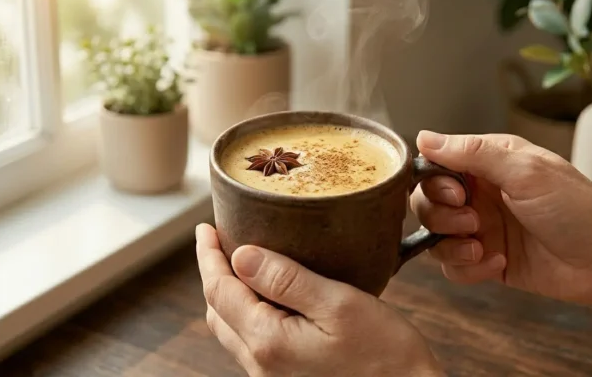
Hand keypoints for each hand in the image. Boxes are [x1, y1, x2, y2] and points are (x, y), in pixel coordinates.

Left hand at [195, 224, 444, 376]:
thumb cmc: (386, 357)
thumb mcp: (339, 304)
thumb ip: (287, 279)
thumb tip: (242, 255)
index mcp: (267, 341)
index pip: (219, 290)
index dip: (208, 255)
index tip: (206, 228)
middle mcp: (261, 365)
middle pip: (218, 311)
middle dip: (214, 273)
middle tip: (220, 240)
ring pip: (232, 329)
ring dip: (229, 294)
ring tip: (241, 264)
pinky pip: (252, 343)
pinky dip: (248, 313)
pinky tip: (268, 298)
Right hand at [411, 131, 591, 306]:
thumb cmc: (577, 208)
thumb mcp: (525, 171)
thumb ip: (472, 153)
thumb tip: (423, 136)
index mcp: (488, 163)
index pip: (435, 165)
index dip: (434, 181)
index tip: (457, 192)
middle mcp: (479, 194)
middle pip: (426, 202)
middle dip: (441, 215)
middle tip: (472, 220)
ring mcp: (481, 228)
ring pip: (434, 236)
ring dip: (451, 244)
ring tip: (481, 246)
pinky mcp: (485, 261)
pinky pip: (452, 267)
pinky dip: (467, 268)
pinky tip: (499, 263)